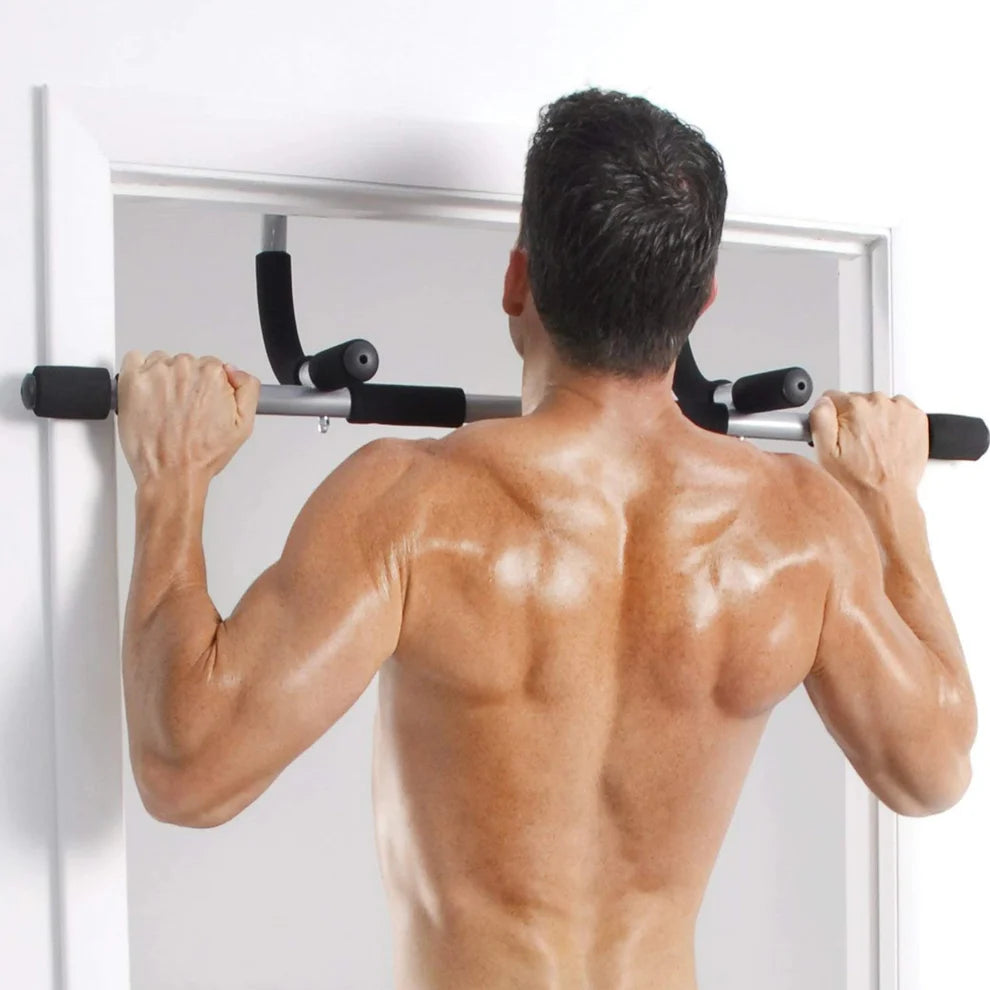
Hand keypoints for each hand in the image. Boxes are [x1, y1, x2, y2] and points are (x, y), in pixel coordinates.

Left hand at [118, 351, 259, 486]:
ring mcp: (156, 373)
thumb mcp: (244, 425)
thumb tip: (235, 372)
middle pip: (186, 362)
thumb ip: (248, 389)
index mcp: (212, 375)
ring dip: (162, 378)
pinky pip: (134, 359)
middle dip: (185, 382)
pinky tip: (146, 393)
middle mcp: (184, 369)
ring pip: (161, 361)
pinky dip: (138, 371)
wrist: (172, 473)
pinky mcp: (132, 380)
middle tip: (183, 409)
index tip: (201, 402)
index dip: (207, 387)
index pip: (211, 366)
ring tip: (163, 406)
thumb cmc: (201, 454)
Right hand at [809, 390, 928, 498]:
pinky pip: (900, 410)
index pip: (833, 398)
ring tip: (873, 445)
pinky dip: (894, 422)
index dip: (832, 417)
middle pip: (858, 400)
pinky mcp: (917, 418)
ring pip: (879, 405)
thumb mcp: (824, 451)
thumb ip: (819, 418)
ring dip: (875, 419)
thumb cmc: (858, 480)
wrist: (886, 497)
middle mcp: (879, 403)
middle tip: (855, 444)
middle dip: (854, 418)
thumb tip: (823, 402)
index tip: (838, 432)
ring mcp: (901, 410)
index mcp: (854, 407)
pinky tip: (888, 441)